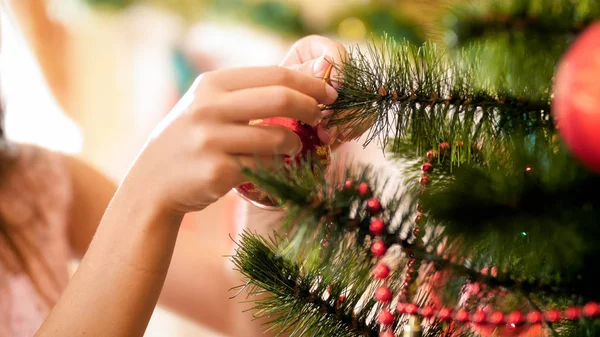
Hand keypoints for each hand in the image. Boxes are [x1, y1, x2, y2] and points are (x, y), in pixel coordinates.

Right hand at [124, 66, 337, 215]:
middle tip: (320, 118)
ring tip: (294, 147)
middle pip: (281, 99)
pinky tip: (276, 168)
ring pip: (278, 137)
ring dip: (296, 144)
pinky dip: (279, 167)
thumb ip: (249, 94)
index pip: (274, 75)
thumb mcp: (208, 106)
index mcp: (212, 85)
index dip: (308, 83)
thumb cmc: (190, 141)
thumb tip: (306, 81)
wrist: (153, 182)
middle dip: (311, 108)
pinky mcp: (218, 171)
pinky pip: (266, 167)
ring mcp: (212, 140)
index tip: (329, 93)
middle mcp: (209, 108)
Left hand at [280, 35, 366, 148]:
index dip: (341, 69)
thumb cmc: (269, 92)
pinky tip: (334, 139)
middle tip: (328, 120)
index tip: (337, 86)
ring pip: (360, 102)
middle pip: (352, 81)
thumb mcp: (280, 79)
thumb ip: (300, 72)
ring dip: (346, 121)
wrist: (268, 118)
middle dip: (341, 103)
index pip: (336, 52)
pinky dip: (349, 131)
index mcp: (317, 51)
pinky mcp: (348, 115)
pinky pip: (361, 120)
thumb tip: (324, 65)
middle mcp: (335, 69)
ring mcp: (344, 93)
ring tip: (326, 136)